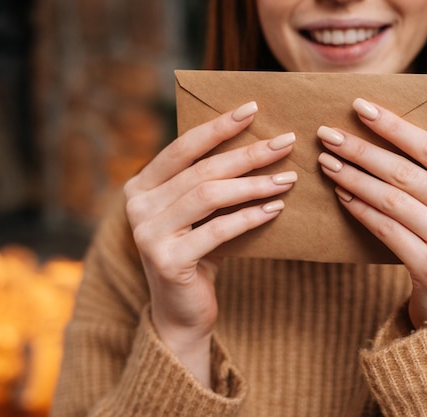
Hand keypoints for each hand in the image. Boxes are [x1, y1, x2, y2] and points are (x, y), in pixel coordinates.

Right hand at [123, 101, 296, 384]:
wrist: (182, 311)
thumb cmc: (198, 254)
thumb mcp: (199, 215)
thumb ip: (210, 183)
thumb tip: (260, 144)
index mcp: (142, 186)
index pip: (183, 147)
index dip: (218, 127)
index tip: (253, 109)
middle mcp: (138, 206)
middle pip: (202, 169)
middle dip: (248, 153)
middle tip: (286, 142)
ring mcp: (148, 234)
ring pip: (209, 195)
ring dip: (253, 184)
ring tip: (288, 177)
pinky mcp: (168, 260)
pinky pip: (217, 230)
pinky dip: (249, 216)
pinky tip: (276, 208)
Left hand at [317, 99, 426, 328]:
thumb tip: (380, 134)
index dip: (394, 126)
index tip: (360, 107)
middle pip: (407, 173)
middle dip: (362, 149)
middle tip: (328, 134)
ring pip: (392, 200)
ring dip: (354, 177)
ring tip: (327, 162)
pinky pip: (385, 229)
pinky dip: (360, 208)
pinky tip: (341, 193)